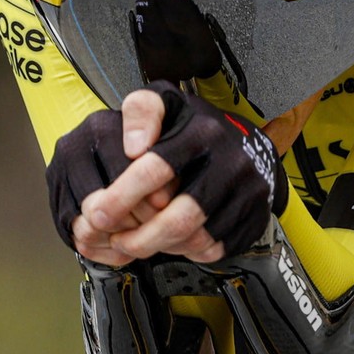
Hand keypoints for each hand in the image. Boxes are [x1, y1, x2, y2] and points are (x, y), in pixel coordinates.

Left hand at [55, 83, 285, 264]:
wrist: (249, 143)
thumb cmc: (196, 127)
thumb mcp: (166, 102)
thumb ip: (141, 112)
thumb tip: (133, 147)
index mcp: (203, 132)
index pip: (155, 169)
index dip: (122, 196)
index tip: (98, 214)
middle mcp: (231, 163)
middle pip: (179, 219)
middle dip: (140, 238)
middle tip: (117, 240)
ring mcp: (248, 193)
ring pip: (196, 239)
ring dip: (160, 247)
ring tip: (138, 242)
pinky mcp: (255, 217)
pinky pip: (215, 248)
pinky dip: (187, 250)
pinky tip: (171, 241)